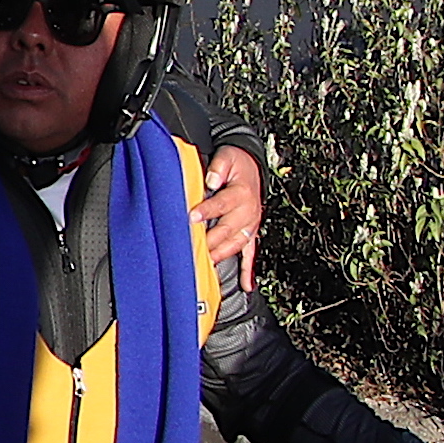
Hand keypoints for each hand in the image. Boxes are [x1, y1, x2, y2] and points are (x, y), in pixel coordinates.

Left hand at [195, 145, 265, 291]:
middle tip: (193, 246)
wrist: (251, 167)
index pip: (222, 204)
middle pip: (228, 228)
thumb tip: (211, 180)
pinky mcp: (250, 232)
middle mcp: (248, 211)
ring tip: (206, 262)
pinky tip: (246, 285)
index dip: (207, 211)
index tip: (192, 217)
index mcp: (241, 193)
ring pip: (236, 243)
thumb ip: (219, 168)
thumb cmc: (236, 164)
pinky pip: (251, 253)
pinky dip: (248, 270)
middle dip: (210, 239)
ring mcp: (250, 224)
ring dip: (221, 254)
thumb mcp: (228, 157)